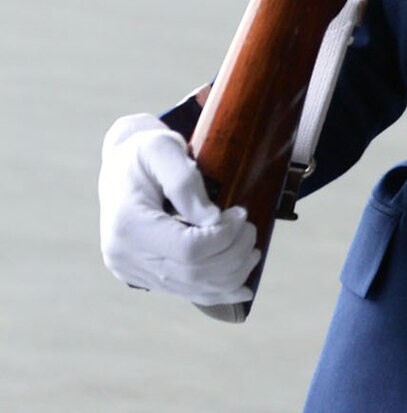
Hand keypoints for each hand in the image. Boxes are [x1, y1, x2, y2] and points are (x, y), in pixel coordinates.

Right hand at [98, 113, 259, 304]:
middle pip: (192, 272)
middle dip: (233, 254)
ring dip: (230, 275)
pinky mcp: (142, 276)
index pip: (187, 249)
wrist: (121, 166)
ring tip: (251, 249)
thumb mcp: (163, 149)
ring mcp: (131, 270)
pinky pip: (184, 291)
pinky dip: (216, 291)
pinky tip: (241, 286)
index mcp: (128, 224)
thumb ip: (185, 183)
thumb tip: (212, 220)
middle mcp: (124, 255)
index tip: (241, 213)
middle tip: (251, 229)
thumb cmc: (145, 152)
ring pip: (191, 288)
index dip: (224, 236)